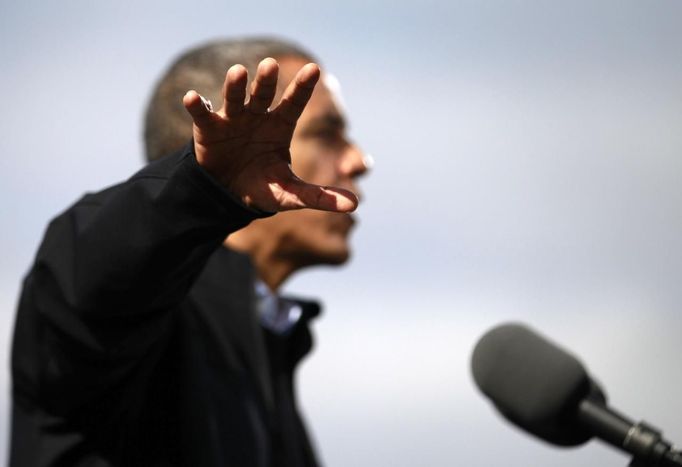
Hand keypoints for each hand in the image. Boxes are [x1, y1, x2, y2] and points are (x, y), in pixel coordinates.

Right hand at [183, 58, 357, 212]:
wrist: (228, 196)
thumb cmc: (263, 187)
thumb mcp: (291, 194)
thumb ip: (319, 196)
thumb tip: (354, 204)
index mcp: (280, 127)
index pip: (294, 103)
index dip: (303, 88)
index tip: (315, 70)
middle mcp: (257, 117)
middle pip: (263, 94)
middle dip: (267, 81)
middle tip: (271, 65)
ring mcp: (233, 120)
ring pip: (235, 98)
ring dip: (235, 86)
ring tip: (237, 72)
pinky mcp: (208, 129)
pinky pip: (203, 114)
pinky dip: (198, 105)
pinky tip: (193, 98)